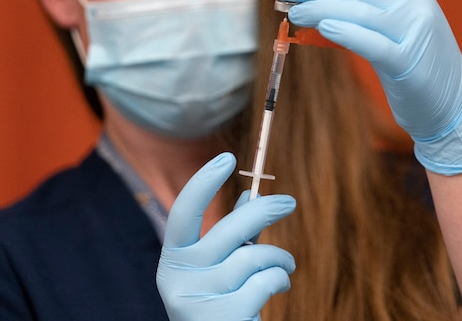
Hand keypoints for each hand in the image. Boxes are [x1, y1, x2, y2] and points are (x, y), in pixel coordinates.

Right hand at [156, 153, 295, 320]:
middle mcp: (178, 280)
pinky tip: (278, 288)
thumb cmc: (221, 304)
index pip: (183, 214)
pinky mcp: (226, 317)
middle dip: (264, 211)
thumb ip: (232, 236)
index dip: (203, 183)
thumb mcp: (218, 269)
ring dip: (279, 258)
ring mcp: (199, 301)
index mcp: (172, 263)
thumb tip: (249, 195)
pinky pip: (267, 280)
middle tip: (289, 202)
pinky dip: (280, 280)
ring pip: (254, 256)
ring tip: (284, 266)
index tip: (227, 157)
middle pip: (229, 230)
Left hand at [269, 0, 461, 174]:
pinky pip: (372, 43)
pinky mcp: (409, 61)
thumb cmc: (413, 63)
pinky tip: (321, 27)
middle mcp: (412, 0)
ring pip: (358, 10)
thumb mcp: (390, 25)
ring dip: (319, 6)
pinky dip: (346, 32)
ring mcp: (414, 29)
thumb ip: (357, 8)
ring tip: (291, 9)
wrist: (453, 104)